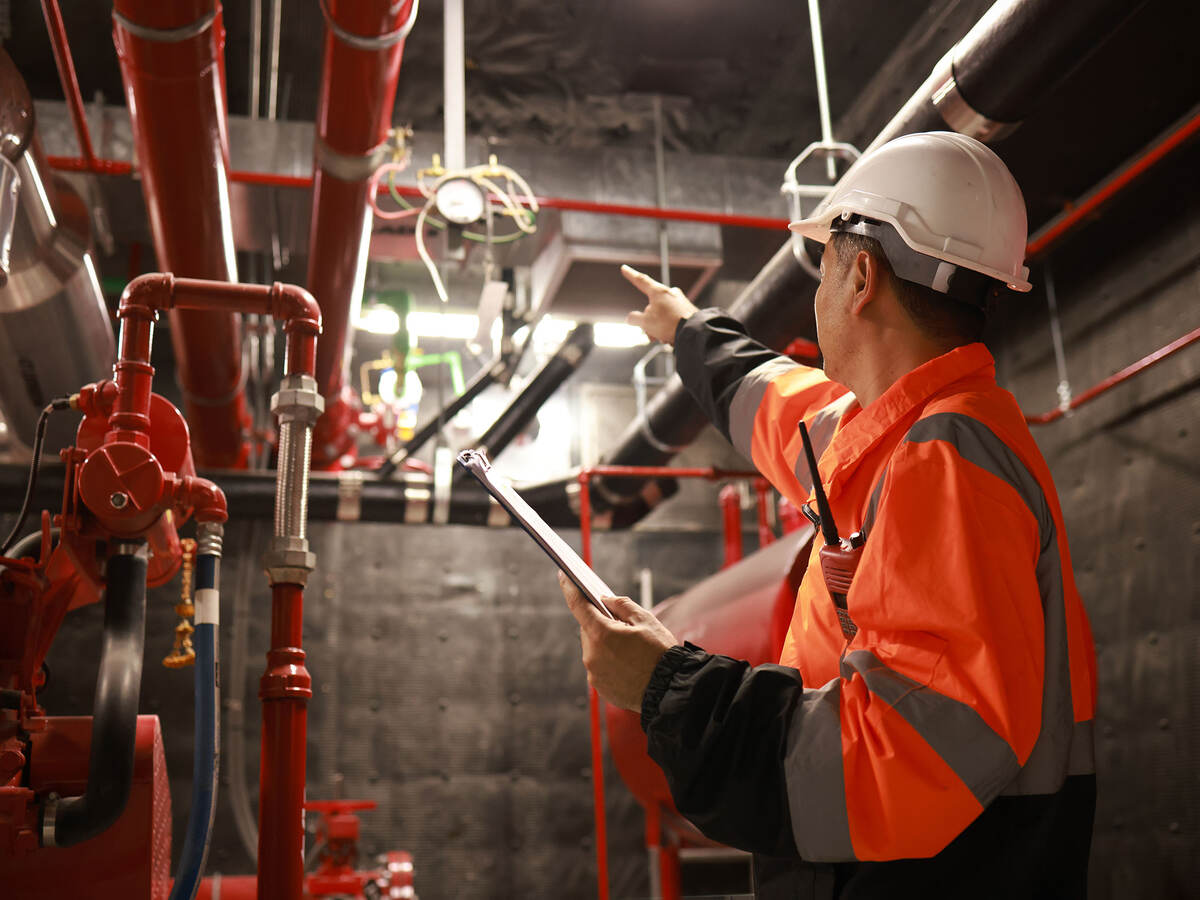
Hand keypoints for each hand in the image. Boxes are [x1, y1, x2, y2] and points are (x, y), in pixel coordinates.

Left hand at [558, 571, 677, 711]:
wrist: (670, 690)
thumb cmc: (660, 654)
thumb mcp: (646, 620)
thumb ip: (622, 605)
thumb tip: (605, 600)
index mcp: (601, 634)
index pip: (578, 605)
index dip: (569, 588)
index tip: (563, 576)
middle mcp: (592, 655)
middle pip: (589, 629)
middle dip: (602, 624)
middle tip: (625, 628)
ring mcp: (594, 673)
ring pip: (594, 649)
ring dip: (606, 645)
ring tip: (632, 651)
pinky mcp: (600, 687)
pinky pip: (599, 667)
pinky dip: (609, 662)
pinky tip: (629, 665)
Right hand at [621, 265, 698, 344]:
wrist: (694, 331)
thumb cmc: (670, 324)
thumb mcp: (645, 322)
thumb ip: (634, 319)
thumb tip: (631, 318)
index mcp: (658, 291)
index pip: (641, 280)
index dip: (631, 275)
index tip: (624, 268)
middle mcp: (670, 293)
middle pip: (651, 306)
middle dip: (648, 322)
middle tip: (650, 334)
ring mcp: (680, 302)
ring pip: (661, 315)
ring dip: (658, 328)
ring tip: (662, 337)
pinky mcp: (688, 311)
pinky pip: (672, 319)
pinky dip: (668, 328)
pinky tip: (671, 337)